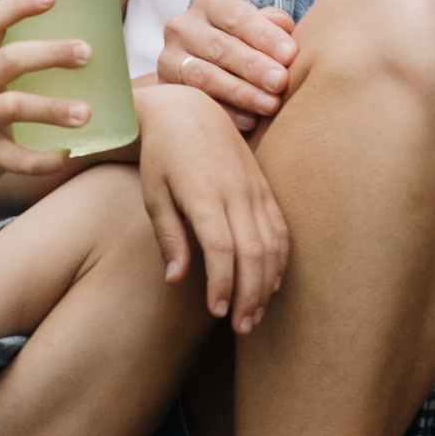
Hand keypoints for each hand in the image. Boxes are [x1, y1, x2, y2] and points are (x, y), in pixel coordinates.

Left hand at [133, 82, 289, 332]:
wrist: (188, 109)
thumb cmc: (162, 155)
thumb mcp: (154, 195)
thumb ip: (169, 237)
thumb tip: (177, 279)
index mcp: (205, 194)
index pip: (222, 249)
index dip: (223, 284)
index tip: (218, 312)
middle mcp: (236, 191)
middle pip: (254, 252)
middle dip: (250, 294)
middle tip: (241, 326)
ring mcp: (255, 188)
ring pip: (273, 243)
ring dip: (267, 282)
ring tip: (256, 313)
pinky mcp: (264, 186)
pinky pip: (280, 227)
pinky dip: (279, 259)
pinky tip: (270, 282)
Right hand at [157, 0, 299, 129]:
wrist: (204, 68)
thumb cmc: (243, 44)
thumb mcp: (256, 28)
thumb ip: (271, 24)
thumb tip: (284, 25)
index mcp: (210, 4)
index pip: (236, 15)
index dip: (264, 35)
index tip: (290, 55)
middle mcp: (183, 27)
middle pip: (219, 46)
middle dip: (253, 65)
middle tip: (280, 82)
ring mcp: (168, 59)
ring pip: (204, 76)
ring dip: (241, 92)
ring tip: (270, 104)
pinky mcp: (165, 90)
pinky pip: (195, 102)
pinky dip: (226, 113)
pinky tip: (251, 121)